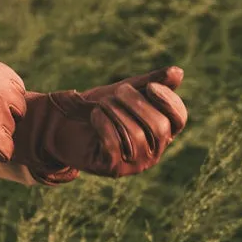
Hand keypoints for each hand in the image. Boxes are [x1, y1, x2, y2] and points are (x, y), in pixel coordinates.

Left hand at [14, 65, 186, 182]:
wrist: (62, 124)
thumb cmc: (98, 107)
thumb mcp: (125, 90)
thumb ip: (151, 82)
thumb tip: (178, 72)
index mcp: (161, 131)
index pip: (179, 118)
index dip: (169, 101)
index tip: (150, 86)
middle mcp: (153, 151)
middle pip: (160, 128)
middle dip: (137, 104)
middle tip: (117, 93)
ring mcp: (134, 164)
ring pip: (136, 137)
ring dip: (116, 113)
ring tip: (102, 104)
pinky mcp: (112, 169)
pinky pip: (114, 146)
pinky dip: (104, 125)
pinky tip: (94, 115)